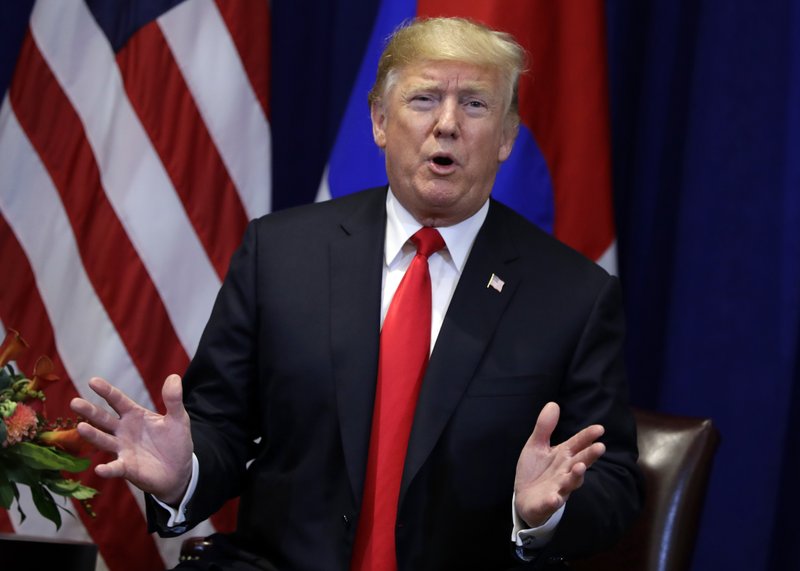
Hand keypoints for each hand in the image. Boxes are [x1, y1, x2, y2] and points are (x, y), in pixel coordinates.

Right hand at [70, 375, 193, 504]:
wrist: (179, 470)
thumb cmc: (175, 442)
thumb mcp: (178, 418)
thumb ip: (173, 400)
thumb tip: (174, 377)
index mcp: (135, 415)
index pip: (118, 400)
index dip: (106, 391)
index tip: (92, 381)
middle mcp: (123, 430)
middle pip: (104, 418)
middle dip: (90, 411)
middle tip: (74, 402)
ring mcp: (122, 449)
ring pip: (104, 440)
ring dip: (92, 435)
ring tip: (81, 427)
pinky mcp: (126, 467)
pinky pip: (115, 468)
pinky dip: (107, 469)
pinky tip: (100, 469)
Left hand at [514, 402, 605, 526]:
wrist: (525, 498)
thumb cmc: (536, 470)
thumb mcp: (537, 445)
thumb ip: (545, 427)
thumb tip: (553, 404)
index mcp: (564, 456)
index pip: (578, 444)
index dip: (588, 436)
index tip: (600, 428)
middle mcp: (565, 472)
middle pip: (580, 462)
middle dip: (589, 456)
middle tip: (600, 447)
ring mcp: (558, 488)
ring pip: (570, 483)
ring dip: (575, 476)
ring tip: (579, 468)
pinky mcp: (546, 503)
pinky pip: (551, 503)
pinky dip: (553, 501)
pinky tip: (555, 498)